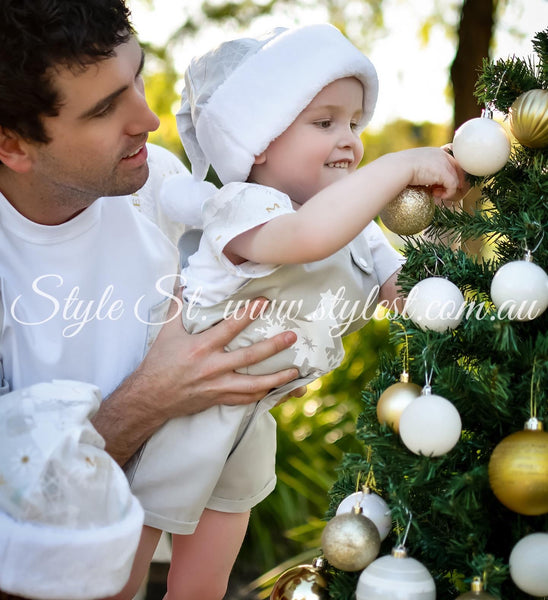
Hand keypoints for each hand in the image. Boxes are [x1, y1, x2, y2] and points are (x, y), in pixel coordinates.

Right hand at [142, 296, 299, 417]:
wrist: (150, 397)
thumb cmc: (159, 362)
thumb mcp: (166, 332)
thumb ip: (177, 307)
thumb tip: (180, 282)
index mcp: (201, 348)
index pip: (230, 328)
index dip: (248, 314)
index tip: (264, 302)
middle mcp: (213, 368)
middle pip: (249, 357)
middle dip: (273, 347)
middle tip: (292, 337)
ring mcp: (218, 386)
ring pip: (254, 385)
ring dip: (277, 378)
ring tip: (295, 372)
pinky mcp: (220, 399)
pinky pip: (247, 400)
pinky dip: (264, 396)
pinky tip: (278, 391)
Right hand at [400, 146, 466, 201]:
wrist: (397, 168)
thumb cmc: (399, 169)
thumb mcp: (414, 165)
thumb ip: (424, 170)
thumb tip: (424, 180)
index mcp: (436, 152)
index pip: (452, 163)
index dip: (450, 175)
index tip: (439, 185)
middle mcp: (443, 155)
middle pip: (459, 170)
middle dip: (454, 184)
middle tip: (444, 193)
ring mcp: (445, 163)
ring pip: (458, 180)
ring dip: (449, 190)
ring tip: (437, 194)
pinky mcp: (445, 173)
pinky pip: (453, 187)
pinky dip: (447, 194)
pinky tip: (435, 195)